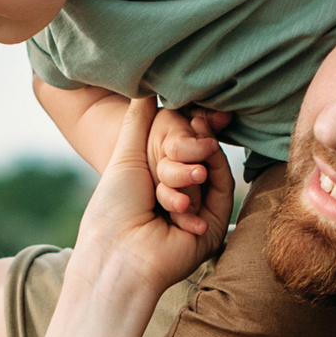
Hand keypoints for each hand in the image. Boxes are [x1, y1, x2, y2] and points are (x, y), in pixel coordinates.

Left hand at [70, 96, 231, 305]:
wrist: (117, 251)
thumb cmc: (113, 206)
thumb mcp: (125, 155)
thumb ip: (137, 120)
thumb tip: (143, 85)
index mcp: (157, 184)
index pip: (182, 151)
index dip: (189, 131)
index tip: (192, 112)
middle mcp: (179, 199)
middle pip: (200, 161)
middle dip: (198, 143)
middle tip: (199, 124)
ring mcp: (197, 215)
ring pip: (212, 175)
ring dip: (199, 163)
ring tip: (191, 155)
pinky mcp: (212, 229)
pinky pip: (223, 195)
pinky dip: (212, 179)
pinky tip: (198, 171)